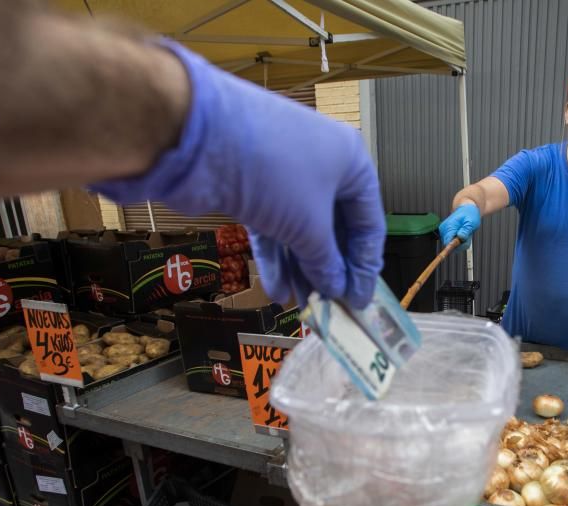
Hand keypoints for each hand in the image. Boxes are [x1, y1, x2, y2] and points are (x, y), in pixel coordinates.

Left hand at [92, 41, 384, 308]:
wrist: (199, 135)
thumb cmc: (275, 173)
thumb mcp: (310, 225)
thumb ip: (327, 262)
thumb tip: (337, 289)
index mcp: (351, 163)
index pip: (368, 224)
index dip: (366, 267)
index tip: (358, 303)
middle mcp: (323, 166)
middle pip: (334, 229)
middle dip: (330, 270)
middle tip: (330, 307)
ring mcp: (285, 177)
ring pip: (301, 232)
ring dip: (302, 271)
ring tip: (303, 306)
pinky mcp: (254, 189)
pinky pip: (273, 229)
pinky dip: (277, 259)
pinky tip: (278, 291)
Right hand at [438, 203, 480, 250]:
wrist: (466, 209)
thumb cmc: (469, 214)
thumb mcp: (471, 222)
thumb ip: (465, 230)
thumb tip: (460, 237)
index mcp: (449, 226)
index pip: (448, 242)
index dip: (455, 246)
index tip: (462, 243)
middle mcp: (444, 229)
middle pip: (449, 245)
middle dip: (460, 244)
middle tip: (468, 236)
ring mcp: (443, 232)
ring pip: (451, 245)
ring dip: (460, 243)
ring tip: (465, 233)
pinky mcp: (445, 233)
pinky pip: (451, 242)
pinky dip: (459, 241)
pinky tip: (462, 234)